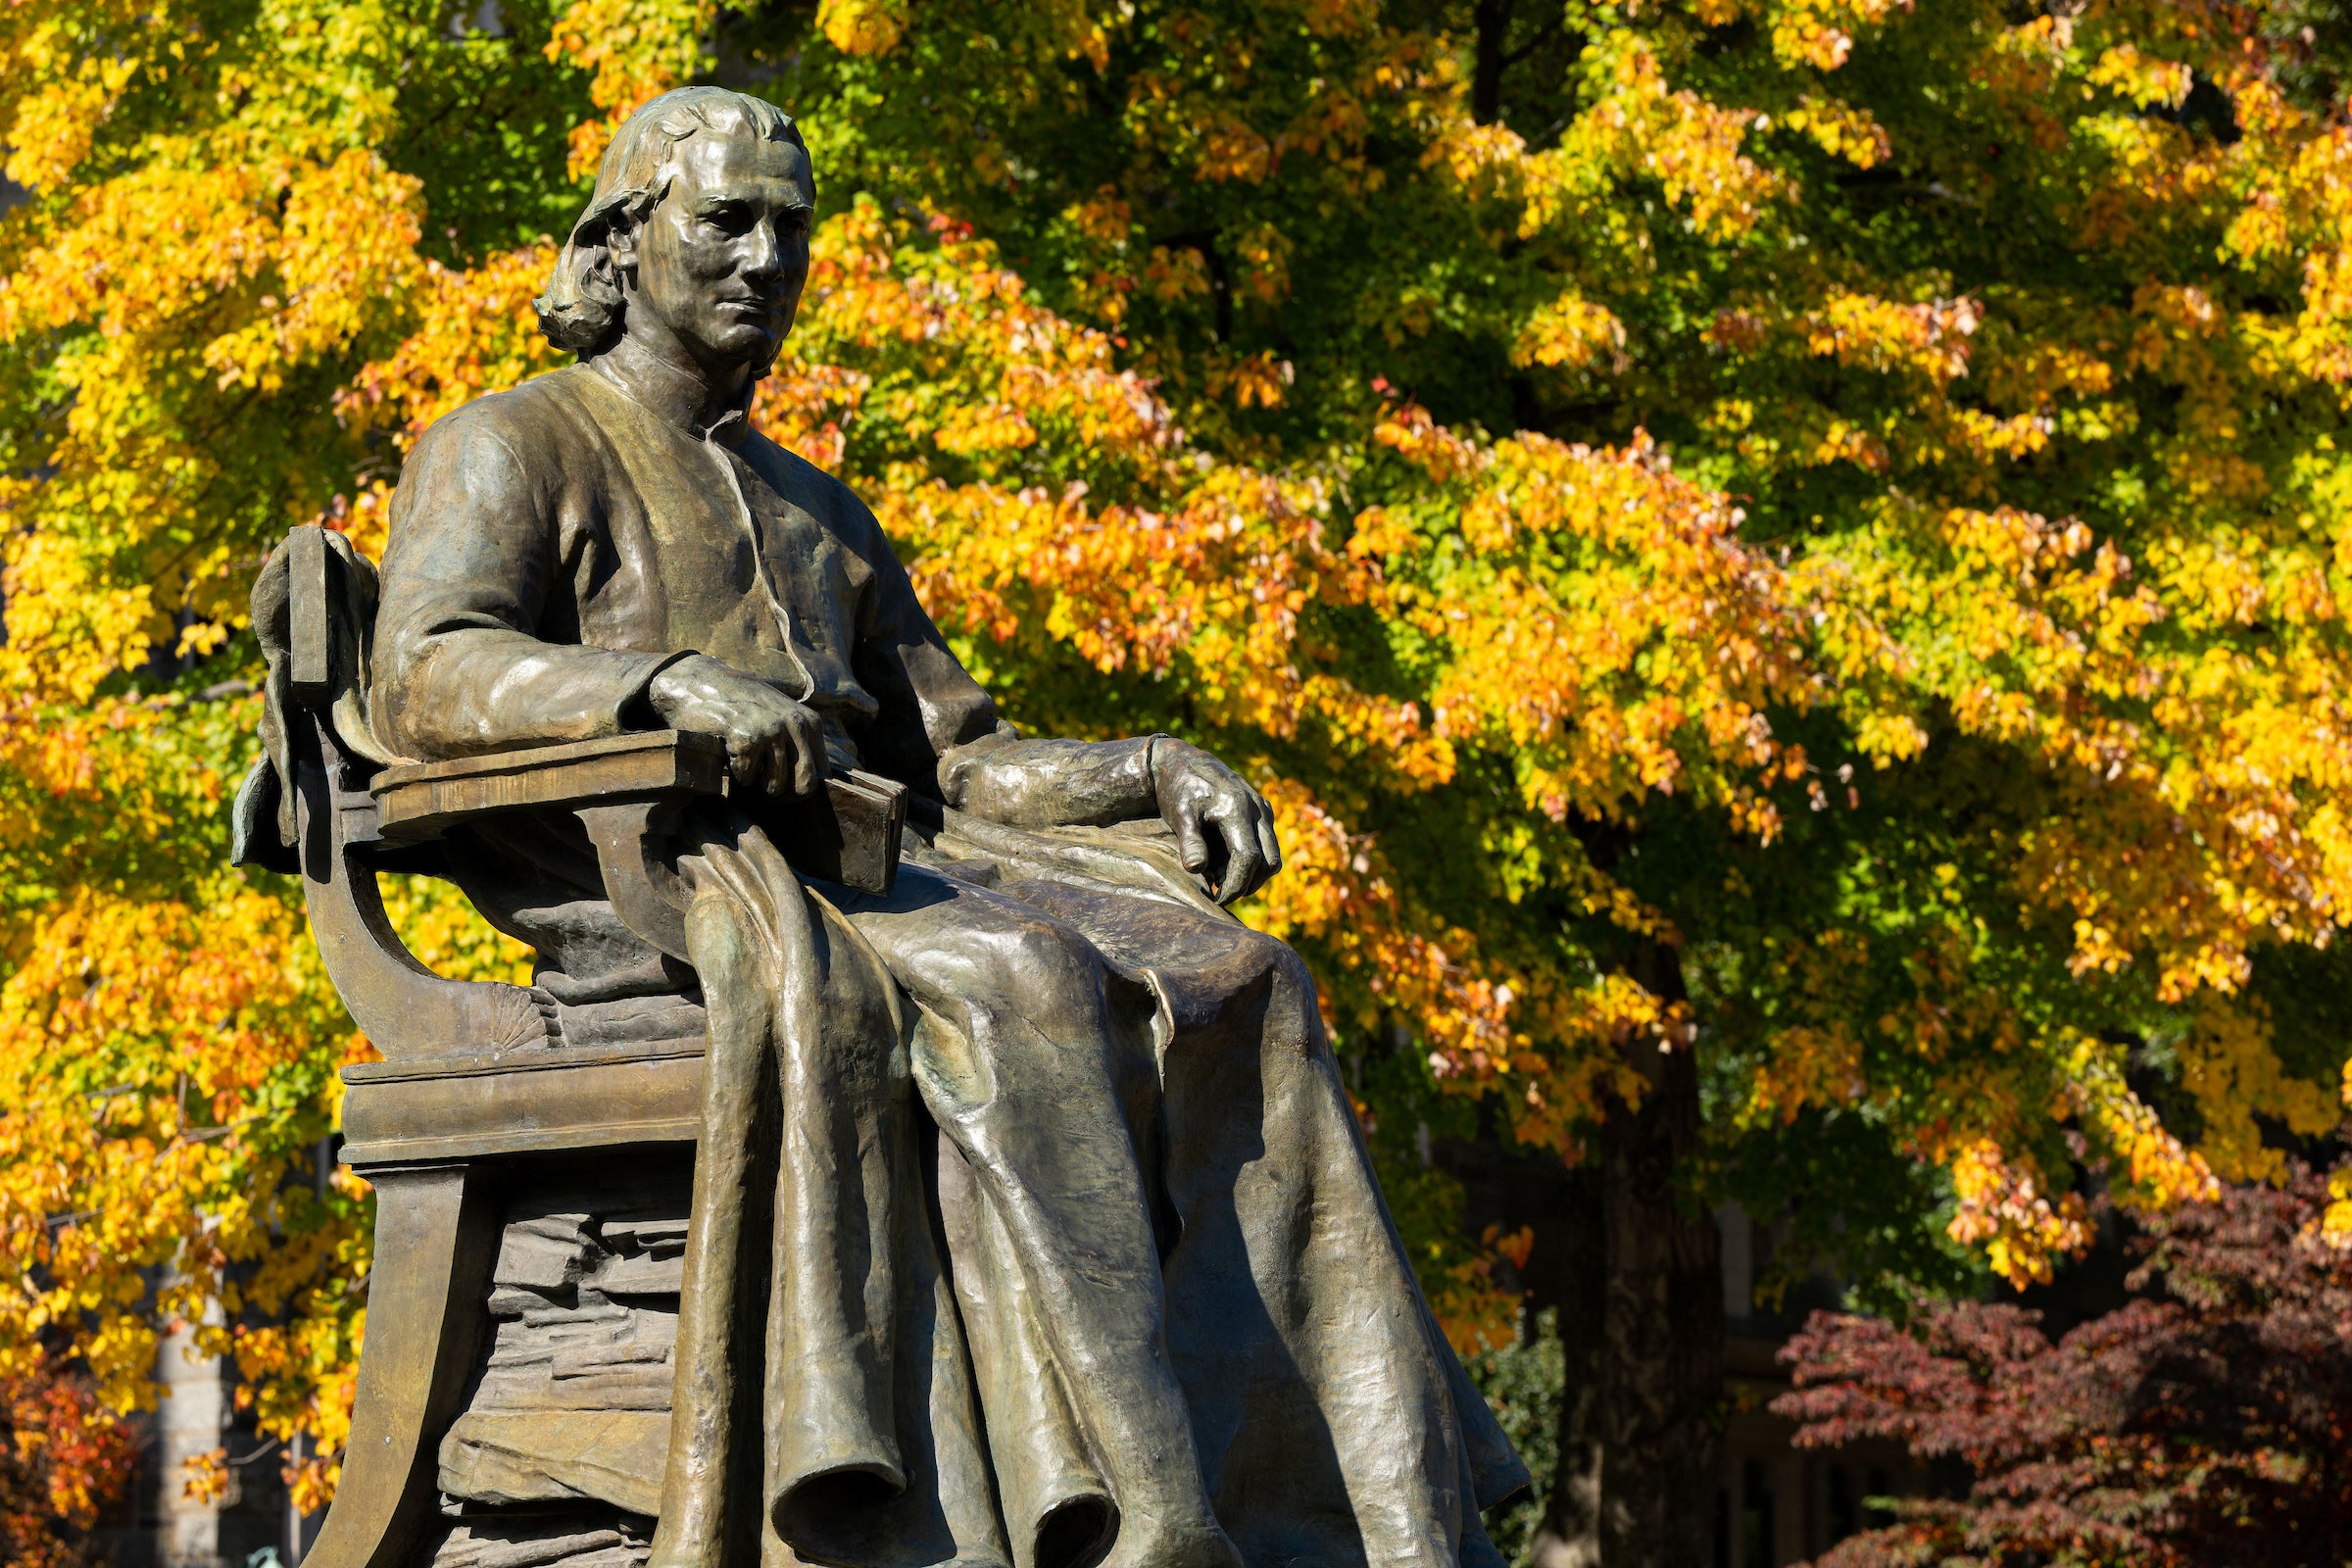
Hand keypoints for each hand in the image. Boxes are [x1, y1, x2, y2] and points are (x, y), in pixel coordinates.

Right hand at [647, 654, 826, 796]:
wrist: (705, 684)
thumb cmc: (746, 706)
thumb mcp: (785, 716)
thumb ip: (803, 743)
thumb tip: (816, 787)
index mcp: (810, 722)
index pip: (821, 774)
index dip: (802, 786)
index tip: (785, 783)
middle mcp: (796, 725)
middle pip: (804, 786)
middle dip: (784, 792)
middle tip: (766, 781)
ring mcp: (772, 731)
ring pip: (774, 786)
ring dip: (757, 782)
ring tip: (748, 760)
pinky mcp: (747, 740)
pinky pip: (747, 779)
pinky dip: (737, 773)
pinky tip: (732, 751)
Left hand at [1153, 740, 1281, 904]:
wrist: (1183, 763)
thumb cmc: (1178, 790)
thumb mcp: (1178, 815)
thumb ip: (1189, 842)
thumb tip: (1196, 870)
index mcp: (1237, 807)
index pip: (1248, 858)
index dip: (1235, 885)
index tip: (1216, 900)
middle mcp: (1257, 807)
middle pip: (1267, 862)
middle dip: (1245, 884)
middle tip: (1216, 892)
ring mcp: (1264, 808)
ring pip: (1272, 857)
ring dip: (1251, 876)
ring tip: (1218, 878)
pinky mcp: (1263, 811)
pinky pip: (1268, 846)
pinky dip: (1253, 862)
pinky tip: (1224, 864)